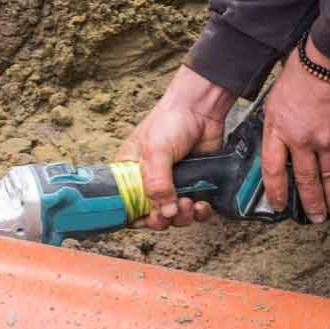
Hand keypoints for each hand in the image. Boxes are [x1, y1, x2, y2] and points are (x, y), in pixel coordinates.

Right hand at [117, 66, 235, 229]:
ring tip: (188, 203)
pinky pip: (195, 210)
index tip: (149, 218)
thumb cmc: (170, 121)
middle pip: (152, 216)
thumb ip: (157, 184)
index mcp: (130, 174)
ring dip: (183, 217)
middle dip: (164, 219)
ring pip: (175, 217)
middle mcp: (150, 183)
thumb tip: (164, 213)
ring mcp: (173, 186)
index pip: (127, 207)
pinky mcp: (193, 186)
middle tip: (172, 210)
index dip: (137, 218)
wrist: (202, 109)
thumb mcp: (156, 152)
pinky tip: (202, 205)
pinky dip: (200, 213)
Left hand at [262, 40, 329, 222]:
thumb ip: (277, 125)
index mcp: (279, 131)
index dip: (276, 192)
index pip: (273, 171)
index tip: (279, 205)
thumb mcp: (275, 100)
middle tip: (317, 218)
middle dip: (312, 203)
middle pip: (306, 179)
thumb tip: (280, 142)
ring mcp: (327, 137)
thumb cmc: (300, 71)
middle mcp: (302, 140)